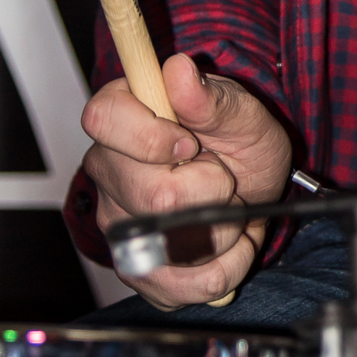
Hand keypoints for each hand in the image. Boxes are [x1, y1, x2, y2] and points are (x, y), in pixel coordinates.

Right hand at [81, 53, 291, 307]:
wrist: (252, 187)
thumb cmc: (239, 140)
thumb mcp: (241, 111)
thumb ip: (211, 97)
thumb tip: (179, 69)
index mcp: (122, 117)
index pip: (103, 119)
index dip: (151, 136)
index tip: (191, 143)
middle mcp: (108, 172)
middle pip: (153, 195)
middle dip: (213, 189)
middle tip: (225, 175)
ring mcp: (118, 226)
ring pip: (172, 246)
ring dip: (224, 230)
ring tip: (230, 207)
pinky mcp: (137, 272)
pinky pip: (182, 287)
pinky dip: (225, 268)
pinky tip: (231, 244)